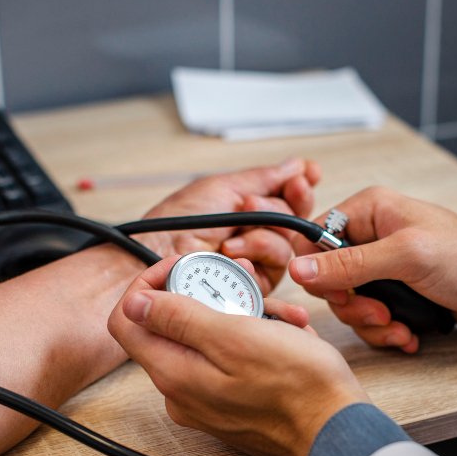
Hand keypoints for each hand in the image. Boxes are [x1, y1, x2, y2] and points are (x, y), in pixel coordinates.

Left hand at [107, 257, 368, 455]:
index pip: (126, 320)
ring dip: (241, 315)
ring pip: (208, 340)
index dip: (148, 284)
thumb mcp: (235, 336)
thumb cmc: (297, 386)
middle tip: (244, 283)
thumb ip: (178, 318)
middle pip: (171, 327)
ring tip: (279, 312)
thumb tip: (134, 303)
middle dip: (209, 295)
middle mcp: (181, 392)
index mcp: (173, 373)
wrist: (338, 431)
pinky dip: (256, 340)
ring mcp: (206, 402)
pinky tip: (286, 334)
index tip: (183, 267)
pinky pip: (230, 361)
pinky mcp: (232, 406)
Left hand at [135, 158, 320, 293]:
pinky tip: (233, 257)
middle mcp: (254, 236)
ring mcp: (255, 264)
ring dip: (259, 237)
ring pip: (285, 246)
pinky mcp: (252, 289)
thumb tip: (297, 166)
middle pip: (292, 221)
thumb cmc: (174, 226)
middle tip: (249, 205)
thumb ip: (263, 179)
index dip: (299, 189)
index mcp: (247, 210)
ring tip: (229, 241)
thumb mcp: (221, 189)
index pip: (288, 199)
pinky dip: (254, 259)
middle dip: (273, 209)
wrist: (153, 259)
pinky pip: (273, 270)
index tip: (303, 178)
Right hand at [289, 187, 456, 352]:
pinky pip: (370, 318)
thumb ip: (349, 264)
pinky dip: (387, 331)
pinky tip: (408, 333)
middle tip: (380, 313)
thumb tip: (298, 269)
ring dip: (373, 324)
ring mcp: (383, 267)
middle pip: (329, 279)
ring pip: (349, 303)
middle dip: (353, 305)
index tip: (342, 292)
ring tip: (400, 326)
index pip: (314, 239)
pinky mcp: (395, 293)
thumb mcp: (406, 256)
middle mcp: (371, 237)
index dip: (320, 272)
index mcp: (368, 211)